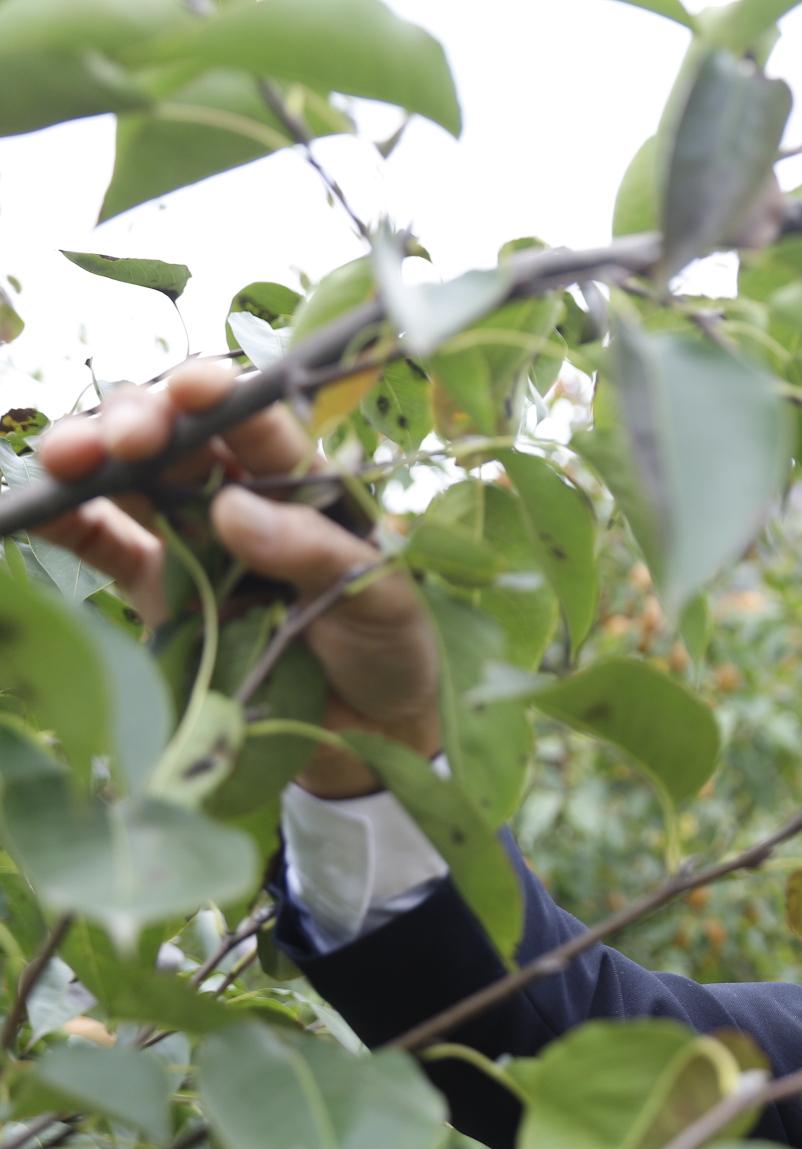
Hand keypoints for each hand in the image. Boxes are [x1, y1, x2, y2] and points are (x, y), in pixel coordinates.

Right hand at [32, 361, 440, 797]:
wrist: (364, 729)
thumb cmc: (386, 648)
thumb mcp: (379, 599)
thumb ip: (316, 553)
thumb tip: (232, 508)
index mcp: (300, 483)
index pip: (255, 424)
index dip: (219, 395)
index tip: (198, 390)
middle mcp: (236, 495)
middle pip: (174, 435)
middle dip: (144, 419)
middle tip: (132, 439)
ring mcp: (187, 537)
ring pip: (125, 474)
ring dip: (89, 452)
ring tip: (69, 457)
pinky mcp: (151, 585)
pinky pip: (97, 540)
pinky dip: (62, 516)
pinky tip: (38, 504)